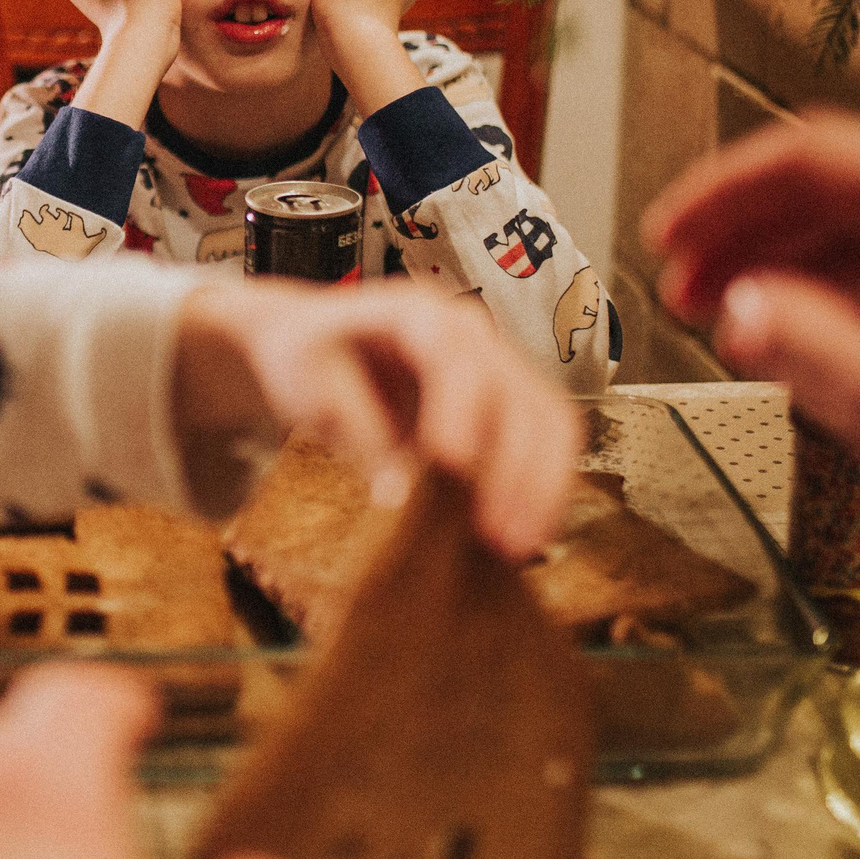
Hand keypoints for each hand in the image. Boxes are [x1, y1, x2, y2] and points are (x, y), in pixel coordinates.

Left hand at [171, 278, 582, 558]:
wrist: (319, 340)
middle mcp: (470, 331)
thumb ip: (354, 427)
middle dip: (512, 465)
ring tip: (520, 544)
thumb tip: (397, 489)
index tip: (452, 461)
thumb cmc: (308, 357)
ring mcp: (498, 361)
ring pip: (548, 415)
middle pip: (514, 390)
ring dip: (542, 483)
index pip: (452, 353)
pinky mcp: (512, 397)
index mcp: (414, 313)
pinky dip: (549, 483)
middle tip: (496, 534)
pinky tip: (533, 528)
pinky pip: (552, 436)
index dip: (461, 406)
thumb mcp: (308, 384)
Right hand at [643, 115, 859, 724]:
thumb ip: (803, 344)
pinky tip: (839, 360)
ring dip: (809, 274)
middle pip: (851, 189)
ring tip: (754, 333)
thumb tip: (743, 309)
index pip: (812, 156)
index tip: (666, 235)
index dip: (720, 193)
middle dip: (757, 237)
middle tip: (692, 288)